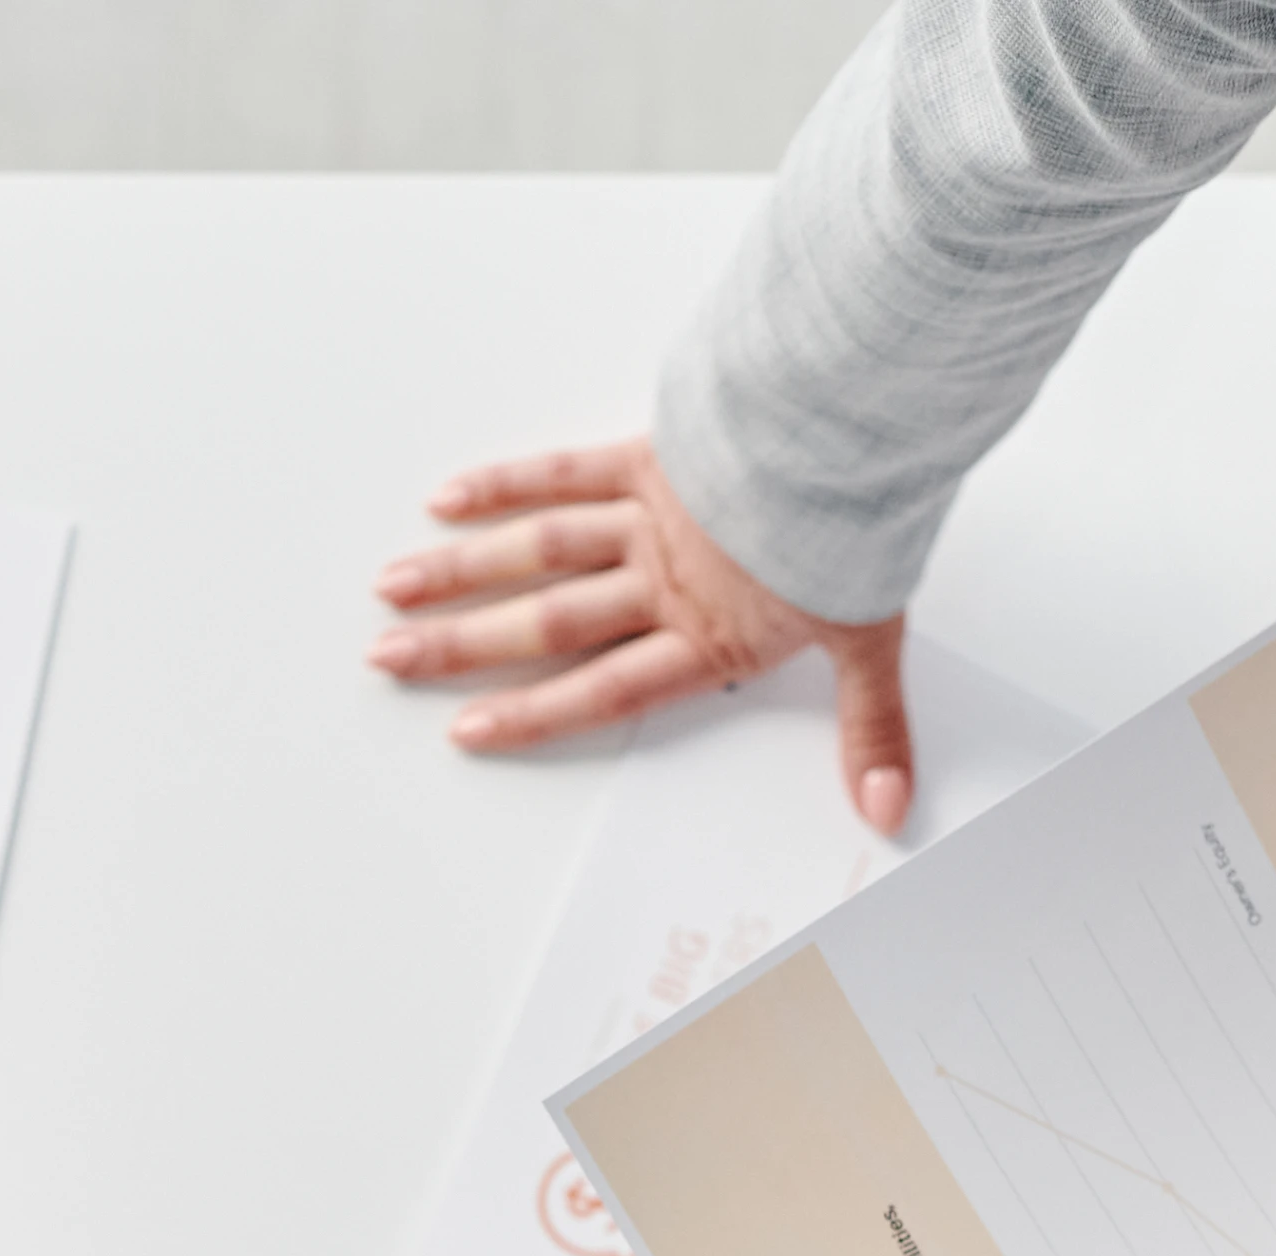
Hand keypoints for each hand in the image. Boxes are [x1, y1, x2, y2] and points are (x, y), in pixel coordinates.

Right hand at [372, 436, 915, 833]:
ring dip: (460, 568)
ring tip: (394, 585)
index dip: (531, 713)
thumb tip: (887, 808)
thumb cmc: (862, 524)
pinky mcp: (650, 455)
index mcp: (706, 634)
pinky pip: (566, 472)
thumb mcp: (872, 637)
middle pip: (546, 620)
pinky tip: (451, 496)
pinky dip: (507, 482)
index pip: (603, 688)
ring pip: (538, 549)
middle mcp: (661, 579)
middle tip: (388, 657)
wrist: (862, 426)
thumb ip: (871, 729)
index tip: (465, 728)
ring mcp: (648, 515)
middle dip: (460, 644)